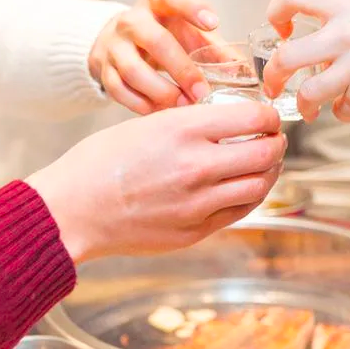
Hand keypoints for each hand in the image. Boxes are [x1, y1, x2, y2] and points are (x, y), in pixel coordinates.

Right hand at [26, 103, 285, 262]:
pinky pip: (238, 212)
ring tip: (262, 164)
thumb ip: (189, 124)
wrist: (72, 210)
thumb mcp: (144, 125)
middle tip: (273, 140)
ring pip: (259, 186)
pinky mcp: (193, 232)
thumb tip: (226, 124)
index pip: (254, 119)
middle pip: (266, 154)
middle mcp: (196, 167)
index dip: (269, 116)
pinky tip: (241, 187)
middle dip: (277, 144)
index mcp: (182, 131)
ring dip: (268, 172)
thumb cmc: (98, 164)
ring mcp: (197, 204)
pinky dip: (248, 196)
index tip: (267, 117)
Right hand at [88, 0, 221, 114]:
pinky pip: (118, 90)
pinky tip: (159, 112)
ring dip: (161, 91)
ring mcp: (115, 46)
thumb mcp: (187, 34)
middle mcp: (132, 21)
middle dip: (181, 69)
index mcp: (157, 3)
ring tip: (182, 105)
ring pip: (133, 70)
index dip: (192, 7)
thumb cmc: (162, 37)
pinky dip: (141, 104)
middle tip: (201, 91)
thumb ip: (214, 49)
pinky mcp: (104, 69)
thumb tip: (241, 70)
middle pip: (155, 41)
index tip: (214, 23)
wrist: (117, 42)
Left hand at [262, 0, 349, 131]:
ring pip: (306, 92)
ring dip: (305, 105)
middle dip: (271, 77)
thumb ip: (337, 27)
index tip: (280, 33)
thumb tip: (295, 46)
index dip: (276, 13)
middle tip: (273, 86)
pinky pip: (337, 110)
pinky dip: (345, 111)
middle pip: (285, 57)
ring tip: (311, 109)